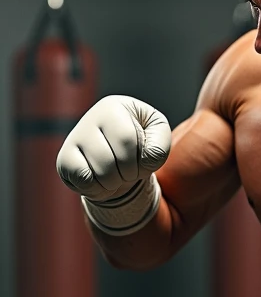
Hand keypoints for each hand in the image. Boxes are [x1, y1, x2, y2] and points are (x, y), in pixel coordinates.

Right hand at [56, 95, 170, 202]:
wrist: (120, 159)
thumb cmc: (141, 142)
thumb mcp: (158, 135)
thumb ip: (160, 144)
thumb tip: (147, 158)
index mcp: (113, 107)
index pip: (126, 139)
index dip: (138, 160)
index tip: (141, 162)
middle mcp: (89, 118)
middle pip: (110, 159)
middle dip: (127, 174)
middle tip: (129, 172)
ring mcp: (74, 139)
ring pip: (98, 173)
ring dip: (114, 183)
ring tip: (117, 176)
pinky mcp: (64, 159)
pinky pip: (83, 181)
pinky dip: (98, 189)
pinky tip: (101, 181)